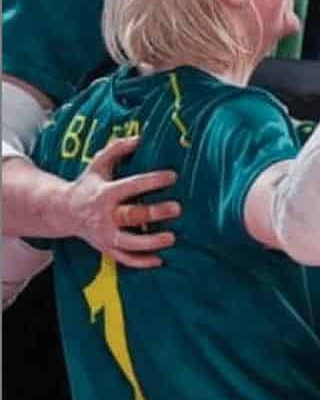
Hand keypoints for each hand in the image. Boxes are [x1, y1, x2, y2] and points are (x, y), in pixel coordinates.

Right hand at [64, 137, 179, 268]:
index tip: (172, 176)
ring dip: (150, 242)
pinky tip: (159, 260)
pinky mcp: (106, 248)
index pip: (130, 186)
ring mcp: (104, 234)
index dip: (151, 181)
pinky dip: (140, 262)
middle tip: (177, 208)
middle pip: (131, 215)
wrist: (62, 212)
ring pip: (127, 242)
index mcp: (105, 192)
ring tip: (172, 238)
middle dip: (154, 212)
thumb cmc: (88, 185)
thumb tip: (140, 137)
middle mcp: (104, 215)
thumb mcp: (98, 164)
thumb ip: (117, 149)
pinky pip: (123, 259)